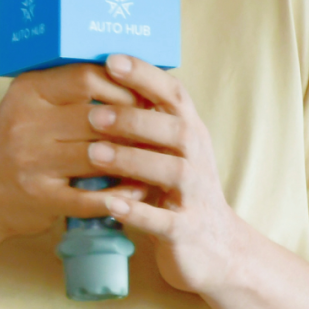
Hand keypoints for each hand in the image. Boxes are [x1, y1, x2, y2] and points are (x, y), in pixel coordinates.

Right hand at [0, 62, 148, 245]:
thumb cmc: (12, 142)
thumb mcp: (28, 105)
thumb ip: (66, 90)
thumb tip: (129, 75)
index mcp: (28, 92)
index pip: (85, 77)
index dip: (122, 86)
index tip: (143, 96)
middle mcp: (26, 123)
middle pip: (97, 117)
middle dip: (133, 125)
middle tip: (156, 130)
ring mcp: (32, 163)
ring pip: (98, 156)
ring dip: (132, 160)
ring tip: (154, 160)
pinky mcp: (40, 198)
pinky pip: (91, 197)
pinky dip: (118, 196)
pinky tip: (135, 193)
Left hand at [84, 54, 239, 297]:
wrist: (215, 248)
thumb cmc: (178, 191)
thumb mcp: (168, 152)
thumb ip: (145, 123)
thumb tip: (98, 80)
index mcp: (191, 134)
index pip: (174, 95)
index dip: (145, 75)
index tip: (111, 59)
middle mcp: (198, 159)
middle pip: (175, 130)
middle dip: (134, 120)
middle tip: (92, 114)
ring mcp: (196, 195)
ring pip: (171, 172)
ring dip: (133, 160)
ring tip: (95, 154)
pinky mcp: (187, 230)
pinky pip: (163, 221)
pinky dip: (138, 211)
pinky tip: (110, 203)